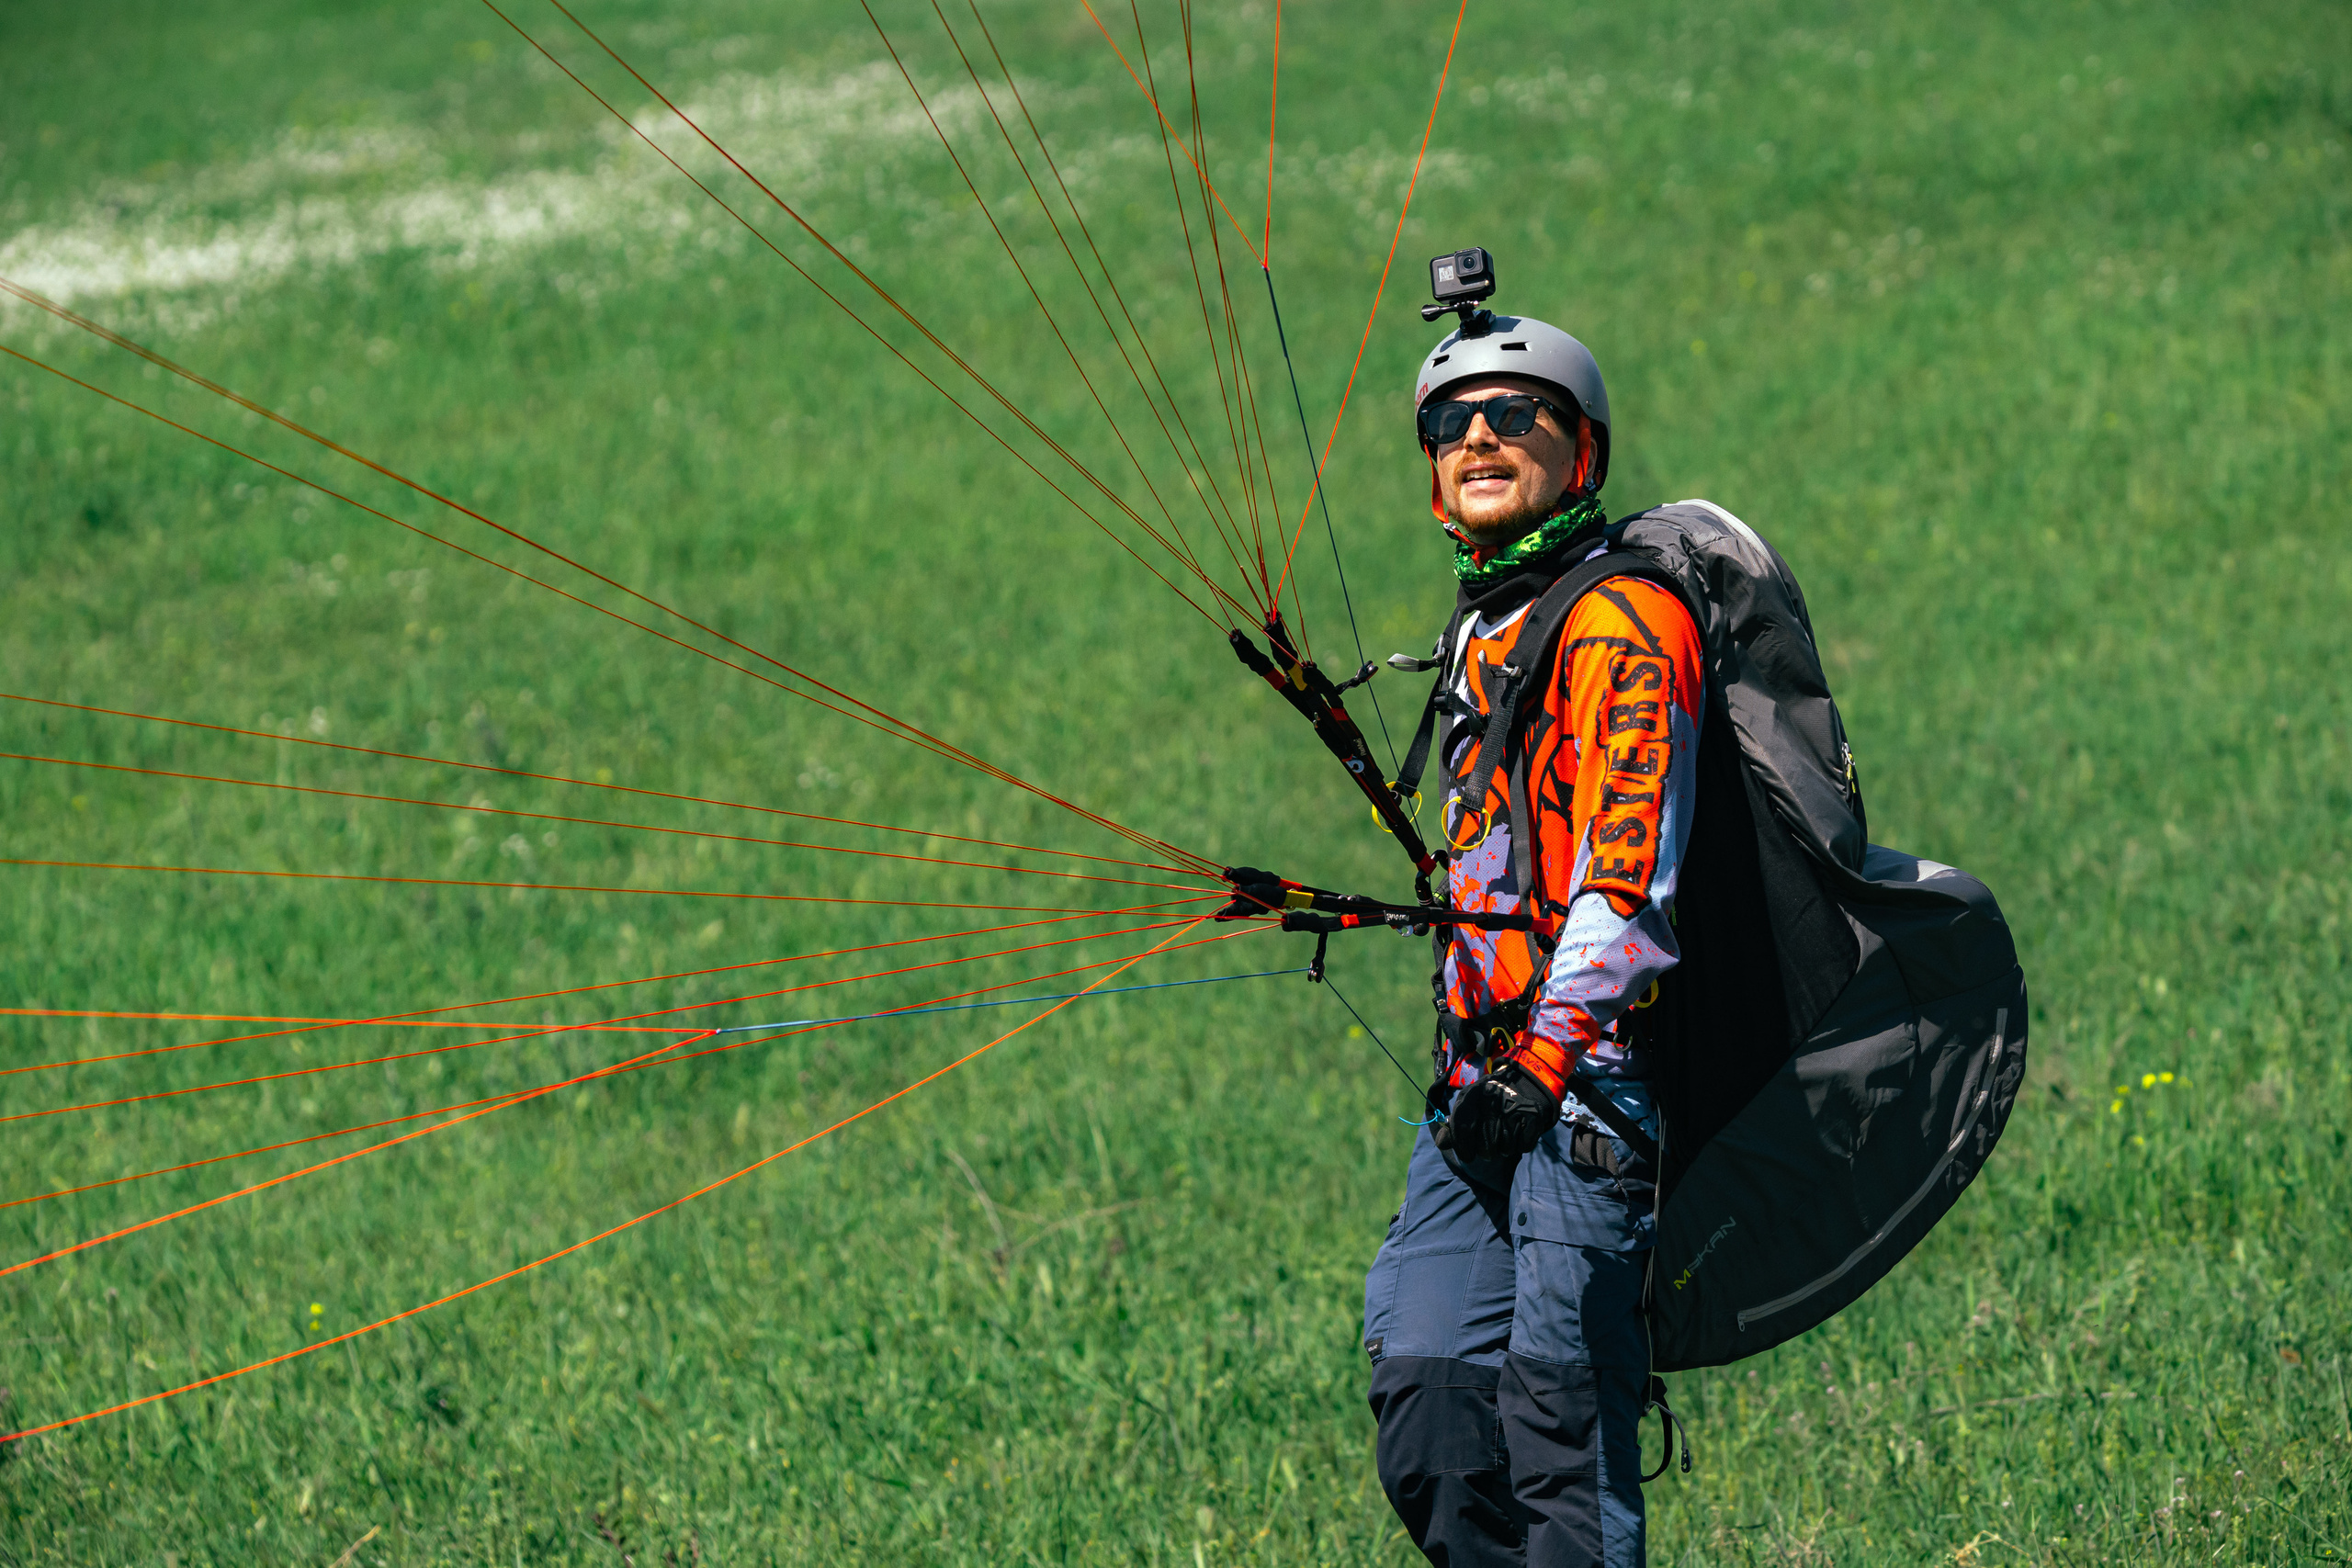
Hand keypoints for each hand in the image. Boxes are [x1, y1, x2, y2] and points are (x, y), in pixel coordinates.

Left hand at [1432, 1059, 1560, 1160]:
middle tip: (1488, 1145)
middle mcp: (1491, 1100)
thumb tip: (1441, 1143)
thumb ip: (1453, 1127)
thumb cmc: (1488, 1102)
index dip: (1463, 1146)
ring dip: (1503, 1149)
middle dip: (1485, 1151)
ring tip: (1503, 1136)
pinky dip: (1519, 1145)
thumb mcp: (1468, 1107)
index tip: (1467, 1156)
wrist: (1522, 1084)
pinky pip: (1522, 1146)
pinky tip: (1517, 1132)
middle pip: (1485, 1145)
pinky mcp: (1532, 1116)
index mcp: (1472, 1095)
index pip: (1462, 1127)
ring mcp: (1513, 1108)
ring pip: (1505, 1148)